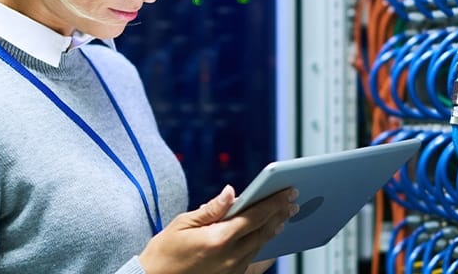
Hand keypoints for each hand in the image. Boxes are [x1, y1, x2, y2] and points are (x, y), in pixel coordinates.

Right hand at [138, 185, 298, 273]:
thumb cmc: (164, 252)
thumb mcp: (183, 223)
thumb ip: (212, 209)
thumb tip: (231, 192)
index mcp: (219, 238)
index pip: (255, 215)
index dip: (274, 202)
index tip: (288, 191)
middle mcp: (230, 256)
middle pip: (263, 230)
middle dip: (280, 214)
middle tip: (293, 201)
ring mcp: (232, 270)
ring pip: (260, 246)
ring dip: (274, 230)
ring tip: (284, 217)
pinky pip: (254, 264)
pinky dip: (265, 252)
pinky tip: (271, 243)